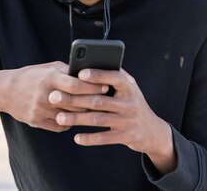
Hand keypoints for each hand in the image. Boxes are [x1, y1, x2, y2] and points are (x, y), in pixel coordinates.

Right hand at [0, 61, 107, 132]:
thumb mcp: (48, 68)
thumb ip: (67, 71)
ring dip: (83, 115)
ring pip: (70, 116)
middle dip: (93, 102)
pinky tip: (76, 119)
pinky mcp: (37, 122)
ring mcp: (41, 110)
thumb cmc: (32, 76)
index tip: (106, 86)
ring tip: (95, 111)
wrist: (6, 91)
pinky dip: (69, 123)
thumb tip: (90, 73)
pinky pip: (60, 126)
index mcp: (50, 78)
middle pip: (76, 102)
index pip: (76, 84)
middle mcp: (46, 95)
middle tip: (107, 102)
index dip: (92, 86)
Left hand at [50, 68, 176, 173]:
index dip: (98, 75)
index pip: (114, 77)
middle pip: (98, 100)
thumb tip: (84, 67)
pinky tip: (76, 138)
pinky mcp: (127, 136)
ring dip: (77, 118)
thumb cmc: (130, 103)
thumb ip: (111, 78)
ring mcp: (129, 120)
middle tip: (54, 96)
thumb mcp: (127, 88)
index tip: (79, 73)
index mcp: (129, 86)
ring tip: (59, 117)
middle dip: (74, 98)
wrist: (152, 130)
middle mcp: (130, 102)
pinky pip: (105, 137)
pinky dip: (90, 138)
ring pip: (98, 119)